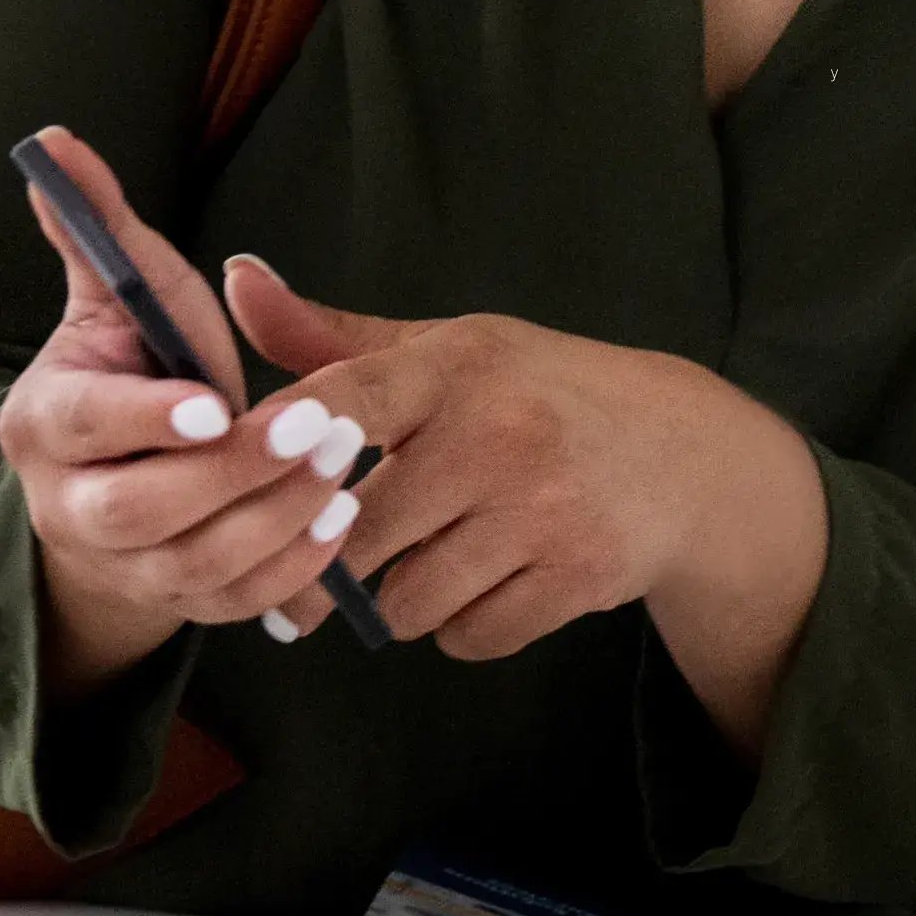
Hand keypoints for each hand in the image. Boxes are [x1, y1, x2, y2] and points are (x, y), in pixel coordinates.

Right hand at [0, 127, 369, 687]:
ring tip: (346, 467)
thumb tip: (55, 141)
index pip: (86, 426)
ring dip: (277, 518)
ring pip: (196, 563)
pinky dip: (290, 570)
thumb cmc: (136, 367)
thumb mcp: (121, 295)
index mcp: (43, 423)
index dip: (145, 420)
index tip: (215, 404)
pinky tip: (341, 521)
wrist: (121, 480)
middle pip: (141, 511)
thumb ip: (95, 227)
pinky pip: (235, 604)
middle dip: (233, 474)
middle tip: (316, 429)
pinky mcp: (179, 604)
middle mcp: (69, 508)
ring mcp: (125, 566)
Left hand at [229, 261, 826, 737]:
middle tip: (311, 572)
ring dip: (401, 599)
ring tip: (422, 564)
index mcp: (457, 367)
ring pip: (409, 601)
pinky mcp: (576, 577)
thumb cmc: (538, 394)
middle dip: (329, 563)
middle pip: (361, 534)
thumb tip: (233, 279)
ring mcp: (541, 511)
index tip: (248, 468)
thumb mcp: (450, 349)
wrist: (683, 455)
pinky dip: (461, 627)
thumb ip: (334, 337)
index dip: (289, 436)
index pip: (352, 396)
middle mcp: (498, 435)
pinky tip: (481, 586)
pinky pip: (469, 636)